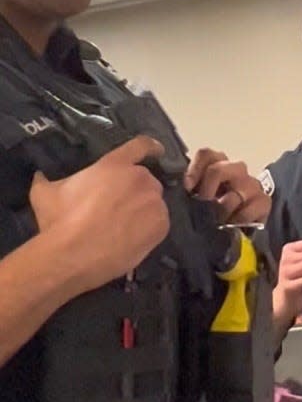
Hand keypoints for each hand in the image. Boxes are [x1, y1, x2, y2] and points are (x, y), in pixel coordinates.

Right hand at [29, 135, 170, 289]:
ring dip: (143, 210)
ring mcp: (153, 203)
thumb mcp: (44, 193)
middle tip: (119, 207)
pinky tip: (132, 239)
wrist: (73, 256)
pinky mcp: (161, 226)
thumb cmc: (59, 220)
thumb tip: (40, 175)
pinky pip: (159, 224)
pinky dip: (149, 229)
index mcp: (114, 165)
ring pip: (154, 203)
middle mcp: (139, 179)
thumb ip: (46, 179)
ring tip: (124, 227)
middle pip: (146, 180)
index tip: (156, 151)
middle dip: (135, 190)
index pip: (140, 146)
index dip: (150, 147)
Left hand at [184, 148, 270, 222]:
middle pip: (218, 169)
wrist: (237, 227)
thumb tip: (174, 189)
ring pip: (234, 193)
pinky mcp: (264, 201)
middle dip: (207, 191)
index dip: (194, 169)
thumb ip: (189, 188)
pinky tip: (234, 223)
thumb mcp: (197, 196)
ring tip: (218, 220)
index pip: (206, 154)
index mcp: (217, 164)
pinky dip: (239, 218)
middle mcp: (235, 170)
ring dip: (223, 210)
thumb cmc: (213, 209)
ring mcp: (251, 184)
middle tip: (203, 206)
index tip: (187, 188)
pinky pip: (250, 209)